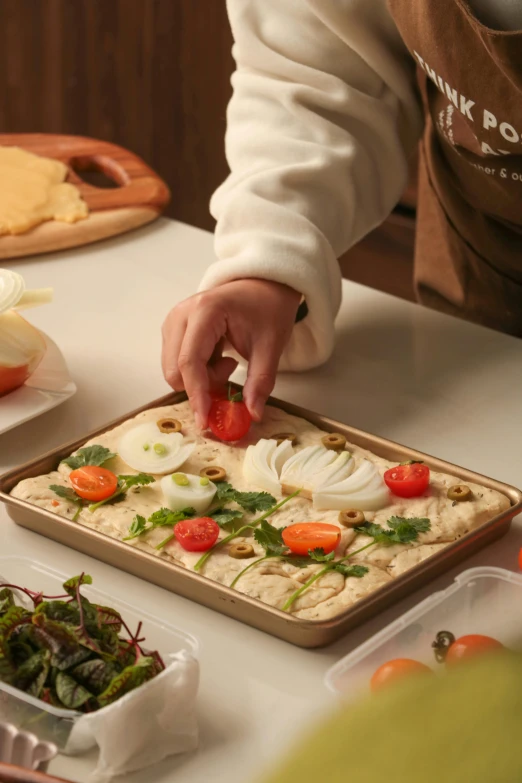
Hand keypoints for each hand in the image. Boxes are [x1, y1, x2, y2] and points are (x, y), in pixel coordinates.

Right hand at [162, 279, 300, 427]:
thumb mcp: (271, 346)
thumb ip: (261, 382)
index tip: (206, 421)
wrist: (263, 285)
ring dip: (200, 379)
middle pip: (174, 370)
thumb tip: (252, 415)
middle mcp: (181, 314)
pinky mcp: (174, 329)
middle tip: (231, 375)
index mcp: (205, 311)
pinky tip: (218, 356)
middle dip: (201, 386)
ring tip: (227, 362)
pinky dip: (197, 372)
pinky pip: (177, 363)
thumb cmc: (267, 309)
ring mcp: (174, 321)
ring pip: (173, 370)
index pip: (189, 361)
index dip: (196, 395)